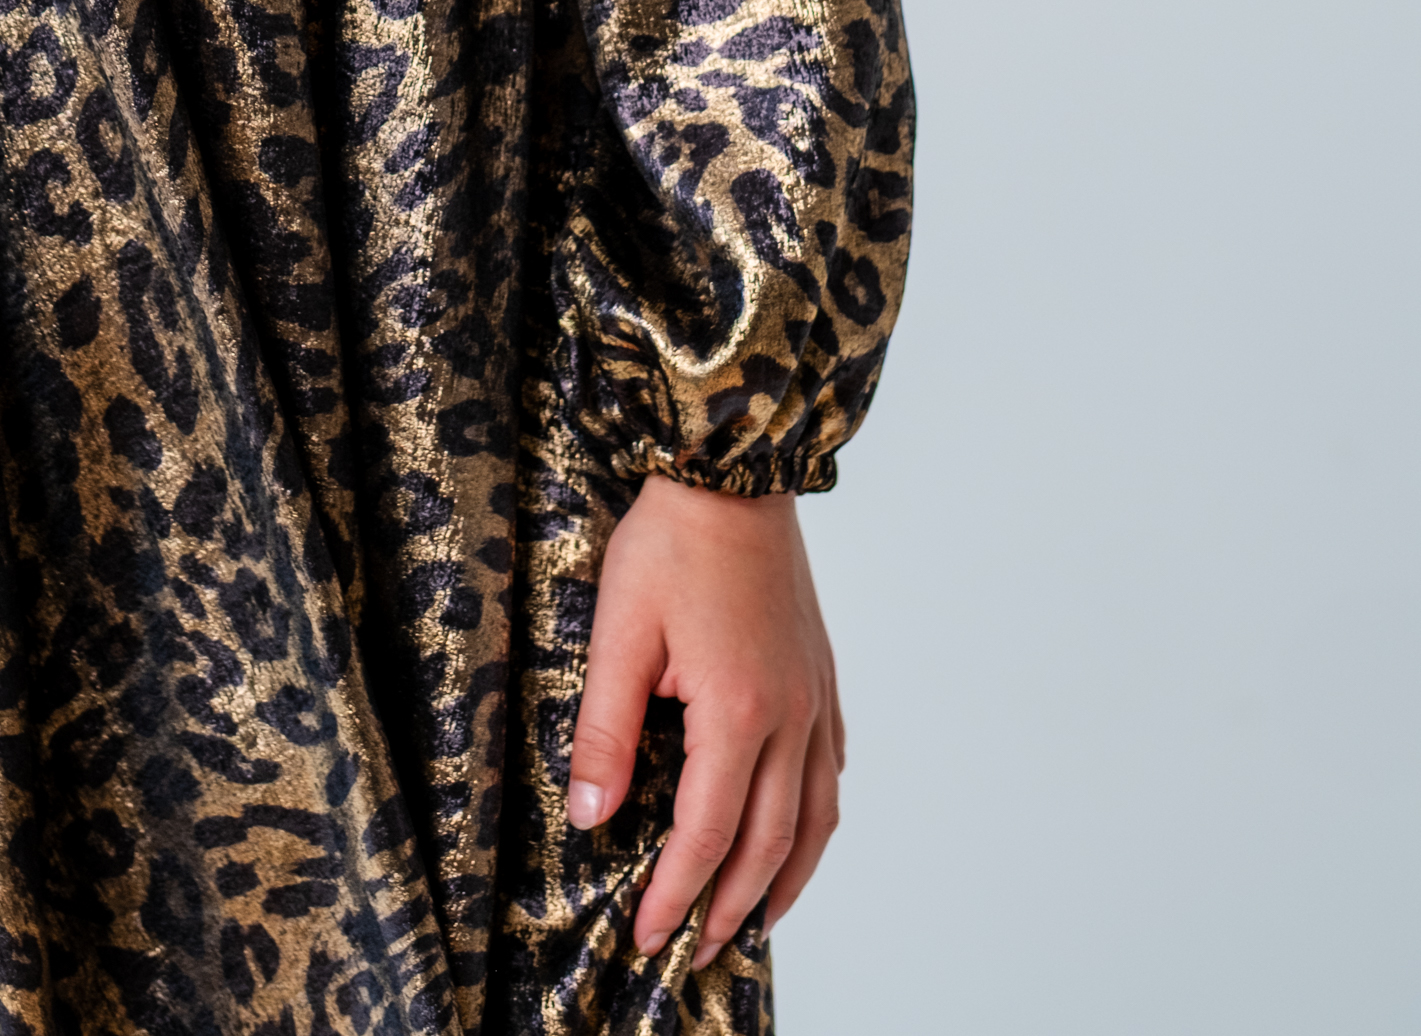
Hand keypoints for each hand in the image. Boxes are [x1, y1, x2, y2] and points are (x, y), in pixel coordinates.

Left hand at [566, 472, 843, 972]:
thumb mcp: (619, 632)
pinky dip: (814, 820)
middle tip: (697, 951)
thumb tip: (592, 816)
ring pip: (813, 817)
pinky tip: (797, 833)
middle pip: (769, 843)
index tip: (648, 935)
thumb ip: (606, 729)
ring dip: (786, 880)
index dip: (676, 893)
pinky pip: (829, 771)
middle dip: (730, 907)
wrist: (732, 471)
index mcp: (738, 710)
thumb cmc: (672, 542)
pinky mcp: (821, 676)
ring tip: (755, 921)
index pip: (707, 832)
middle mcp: (790, 715)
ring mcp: (815, 697)